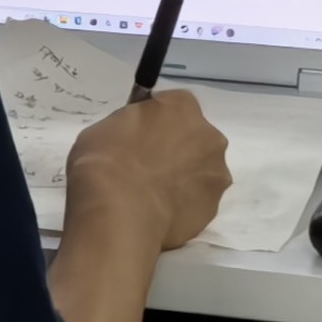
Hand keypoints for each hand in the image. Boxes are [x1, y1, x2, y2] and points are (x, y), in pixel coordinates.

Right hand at [64, 91, 230, 251]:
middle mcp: (209, 136)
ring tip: (153, 198)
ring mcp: (215, 175)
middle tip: (148, 169)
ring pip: (201, 173)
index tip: (140, 137)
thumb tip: (132, 141)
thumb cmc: (106, 160)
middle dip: (177, 151)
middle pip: (195, 139)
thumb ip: (129, 128)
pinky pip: (197, 203)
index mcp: (182, 106)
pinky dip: (183, 207)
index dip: (156, 122)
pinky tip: (159, 215)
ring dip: (184, 180)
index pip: (174, 106)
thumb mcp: (105, 128)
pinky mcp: (213, 209)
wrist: (119, 212)